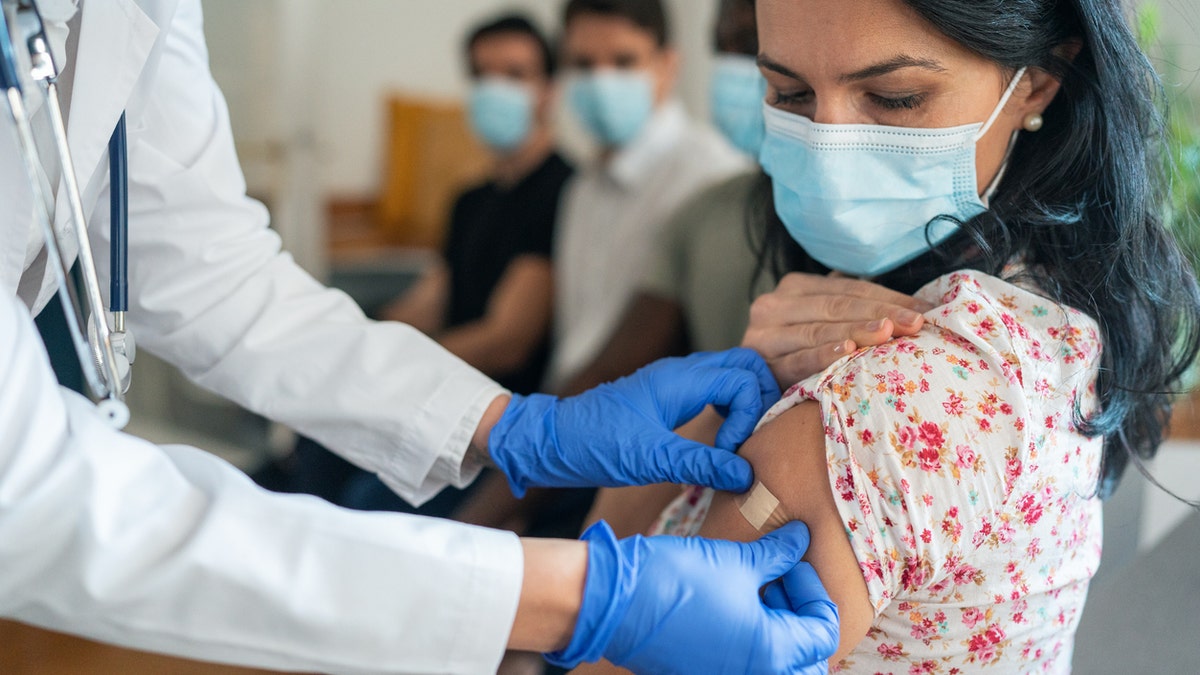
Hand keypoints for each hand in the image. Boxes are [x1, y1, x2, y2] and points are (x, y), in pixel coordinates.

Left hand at [488, 348, 777, 495]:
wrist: (551, 441)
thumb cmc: (594, 444)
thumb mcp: (650, 459)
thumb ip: (701, 464)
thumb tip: (746, 475)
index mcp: (680, 379)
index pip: (744, 378)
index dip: (750, 415)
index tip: (730, 451)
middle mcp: (682, 373)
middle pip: (745, 365)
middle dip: (761, 399)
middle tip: (753, 440)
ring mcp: (676, 383)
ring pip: (731, 376)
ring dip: (746, 405)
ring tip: (739, 443)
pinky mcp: (668, 398)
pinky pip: (714, 391)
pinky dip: (729, 410)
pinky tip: (721, 442)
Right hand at [545, 521, 838, 673]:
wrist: (613, 600)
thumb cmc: (677, 580)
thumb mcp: (736, 561)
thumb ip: (777, 554)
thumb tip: (801, 538)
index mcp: (772, 653)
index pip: (823, 630)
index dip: (813, 589)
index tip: (793, 560)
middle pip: (805, 657)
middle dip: (800, 615)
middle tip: (781, 577)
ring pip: (774, 661)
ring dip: (776, 624)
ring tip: (756, 583)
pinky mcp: (701, 671)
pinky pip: (742, 660)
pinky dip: (749, 634)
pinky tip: (733, 597)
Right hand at [743, 272, 931, 388]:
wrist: (746, 394)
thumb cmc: (797, 359)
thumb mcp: (821, 326)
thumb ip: (852, 310)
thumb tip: (916, 307)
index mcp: (795, 288)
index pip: (847, 288)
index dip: (887, 297)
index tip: (924, 310)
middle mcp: (774, 304)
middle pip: (835, 305)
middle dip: (879, 312)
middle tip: (914, 323)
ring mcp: (763, 334)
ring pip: (817, 329)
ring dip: (856, 331)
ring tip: (888, 333)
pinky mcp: (758, 363)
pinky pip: (796, 358)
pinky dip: (822, 354)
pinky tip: (847, 351)